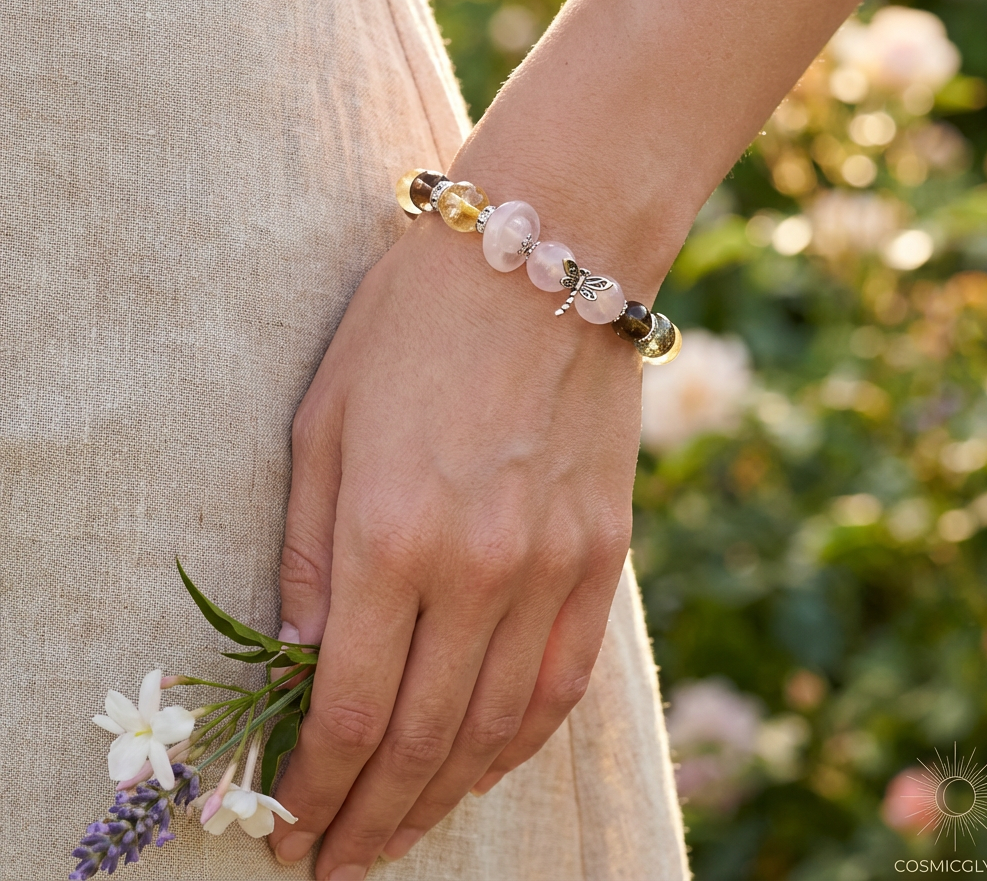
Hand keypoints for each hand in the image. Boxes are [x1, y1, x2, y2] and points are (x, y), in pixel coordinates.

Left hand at [267, 209, 641, 878]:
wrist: (542, 256)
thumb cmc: (413, 324)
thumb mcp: (324, 422)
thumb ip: (311, 554)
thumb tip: (300, 660)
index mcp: (391, 536)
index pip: (348, 709)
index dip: (315, 789)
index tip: (292, 832)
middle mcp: (479, 569)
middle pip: (422, 738)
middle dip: (371, 816)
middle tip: (339, 859)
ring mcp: (554, 566)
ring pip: (496, 728)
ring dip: (442, 795)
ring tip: (402, 829)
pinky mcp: (605, 553)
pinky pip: (563, 681)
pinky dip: (519, 741)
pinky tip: (486, 766)